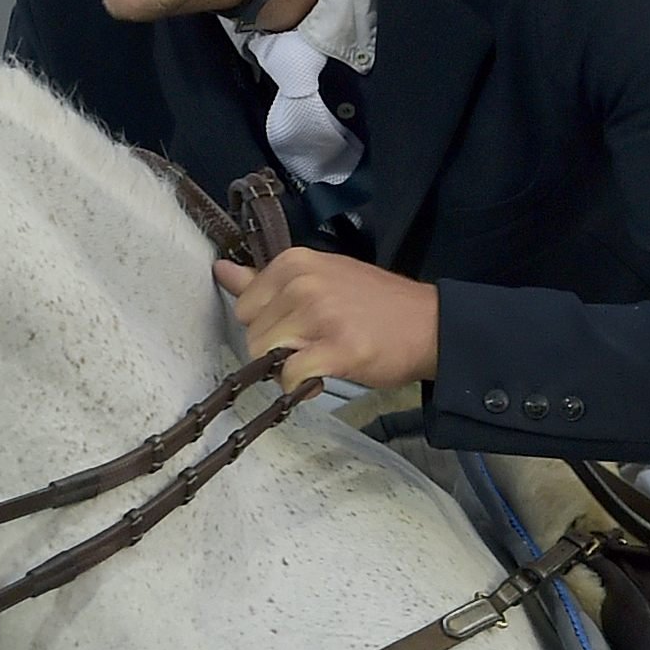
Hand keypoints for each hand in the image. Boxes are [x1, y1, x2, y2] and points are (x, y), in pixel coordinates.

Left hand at [213, 246, 439, 389]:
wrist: (429, 325)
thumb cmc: (372, 304)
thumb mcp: (318, 277)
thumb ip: (266, 279)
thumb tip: (221, 270)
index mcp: (294, 262)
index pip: (244, 305)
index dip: (267, 324)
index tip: (296, 327)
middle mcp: (302, 283)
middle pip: (253, 334)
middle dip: (275, 349)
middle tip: (312, 345)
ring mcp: (319, 315)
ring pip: (267, 356)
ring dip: (288, 369)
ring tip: (320, 359)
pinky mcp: (335, 348)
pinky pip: (290, 376)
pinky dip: (300, 386)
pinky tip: (321, 377)